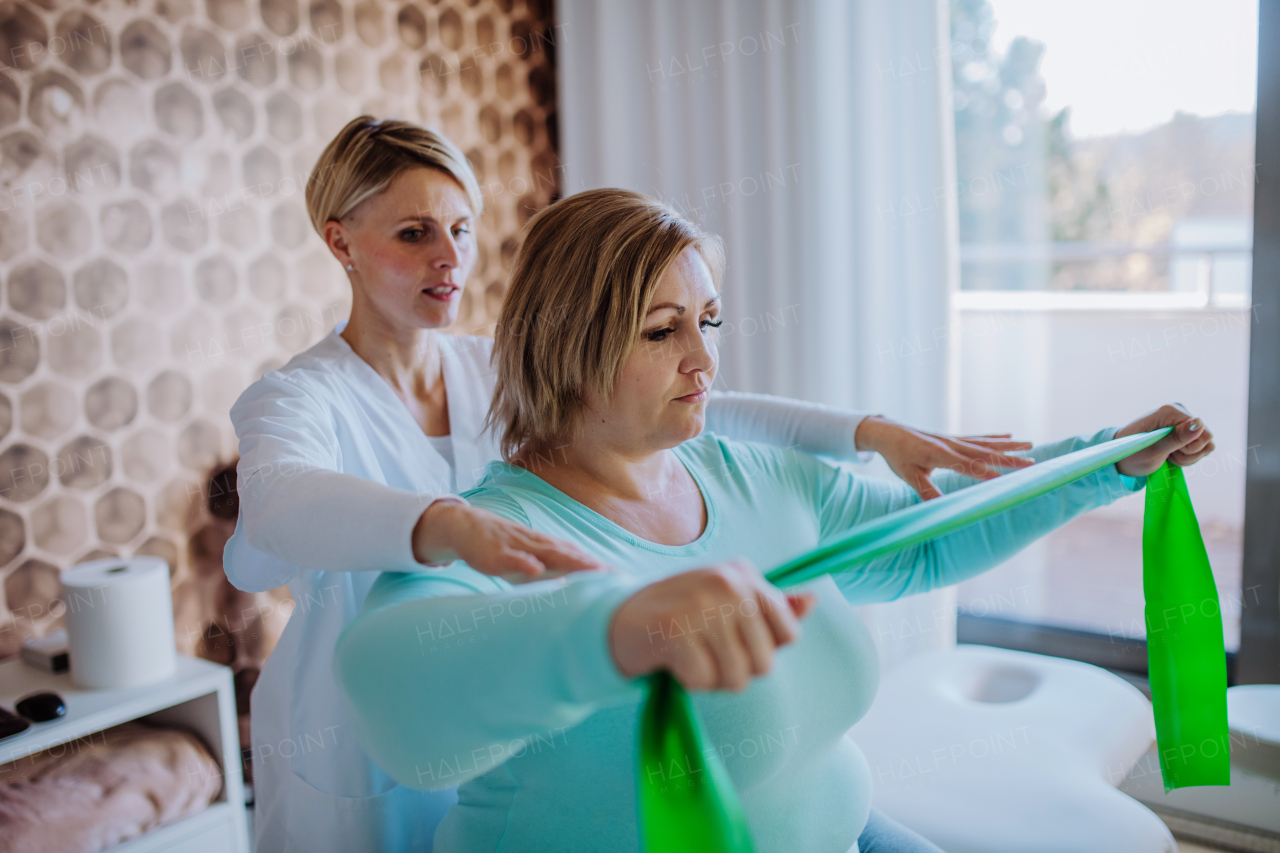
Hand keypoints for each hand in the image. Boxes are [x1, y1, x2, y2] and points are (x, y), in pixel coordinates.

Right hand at [412, 500, 606, 578]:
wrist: (466, 527)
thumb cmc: (502, 548)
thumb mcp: (527, 561)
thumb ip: (548, 571)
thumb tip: (570, 585)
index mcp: (545, 548)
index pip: (576, 557)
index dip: (596, 567)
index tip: (620, 578)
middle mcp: (536, 545)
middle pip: (567, 554)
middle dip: (590, 565)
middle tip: (613, 576)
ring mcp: (517, 547)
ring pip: (545, 553)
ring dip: (569, 560)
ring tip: (590, 569)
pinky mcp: (496, 553)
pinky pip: (511, 558)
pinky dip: (524, 563)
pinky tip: (535, 570)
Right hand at [608, 558, 817, 691]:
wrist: (618, 620)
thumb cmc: (682, 615)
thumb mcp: (729, 603)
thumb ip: (772, 607)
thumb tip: (813, 601)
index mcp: (745, 573)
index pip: (788, 634)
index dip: (762, 651)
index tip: (733, 640)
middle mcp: (727, 582)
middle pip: (765, 663)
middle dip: (737, 671)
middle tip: (707, 653)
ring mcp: (701, 603)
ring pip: (737, 677)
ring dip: (713, 680)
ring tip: (692, 658)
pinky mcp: (674, 629)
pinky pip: (704, 681)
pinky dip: (690, 683)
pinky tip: (674, 663)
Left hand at [854, 415, 1034, 500]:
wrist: (889, 431)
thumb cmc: (898, 456)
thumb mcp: (908, 475)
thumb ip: (926, 491)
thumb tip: (941, 509)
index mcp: (941, 455)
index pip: (971, 467)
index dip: (990, 475)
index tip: (1009, 482)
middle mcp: (952, 445)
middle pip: (986, 453)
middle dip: (1010, 460)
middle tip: (1033, 463)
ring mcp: (954, 440)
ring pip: (986, 443)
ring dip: (1009, 446)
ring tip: (1031, 445)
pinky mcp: (953, 438)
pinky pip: (978, 437)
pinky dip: (994, 438)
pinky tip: (1009, 436)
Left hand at [1114, 403, 1214, 476]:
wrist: (1122, 458)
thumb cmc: (1133, 454)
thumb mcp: (1154, 450)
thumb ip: (1178, 437)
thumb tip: (1199, 422)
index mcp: (1170, 411)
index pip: (1204, 433)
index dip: (1190, 448)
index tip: (1169, 451)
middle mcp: (1178, 411)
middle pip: (1206, 438)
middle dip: (1189, 453)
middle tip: (1167, 454)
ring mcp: (1182, 420)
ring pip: (1205, 444)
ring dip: (1188, 456)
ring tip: (1168, 455)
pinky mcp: (1184, 430)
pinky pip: (1201, 446)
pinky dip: (1188, 456)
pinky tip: (1172, 454)